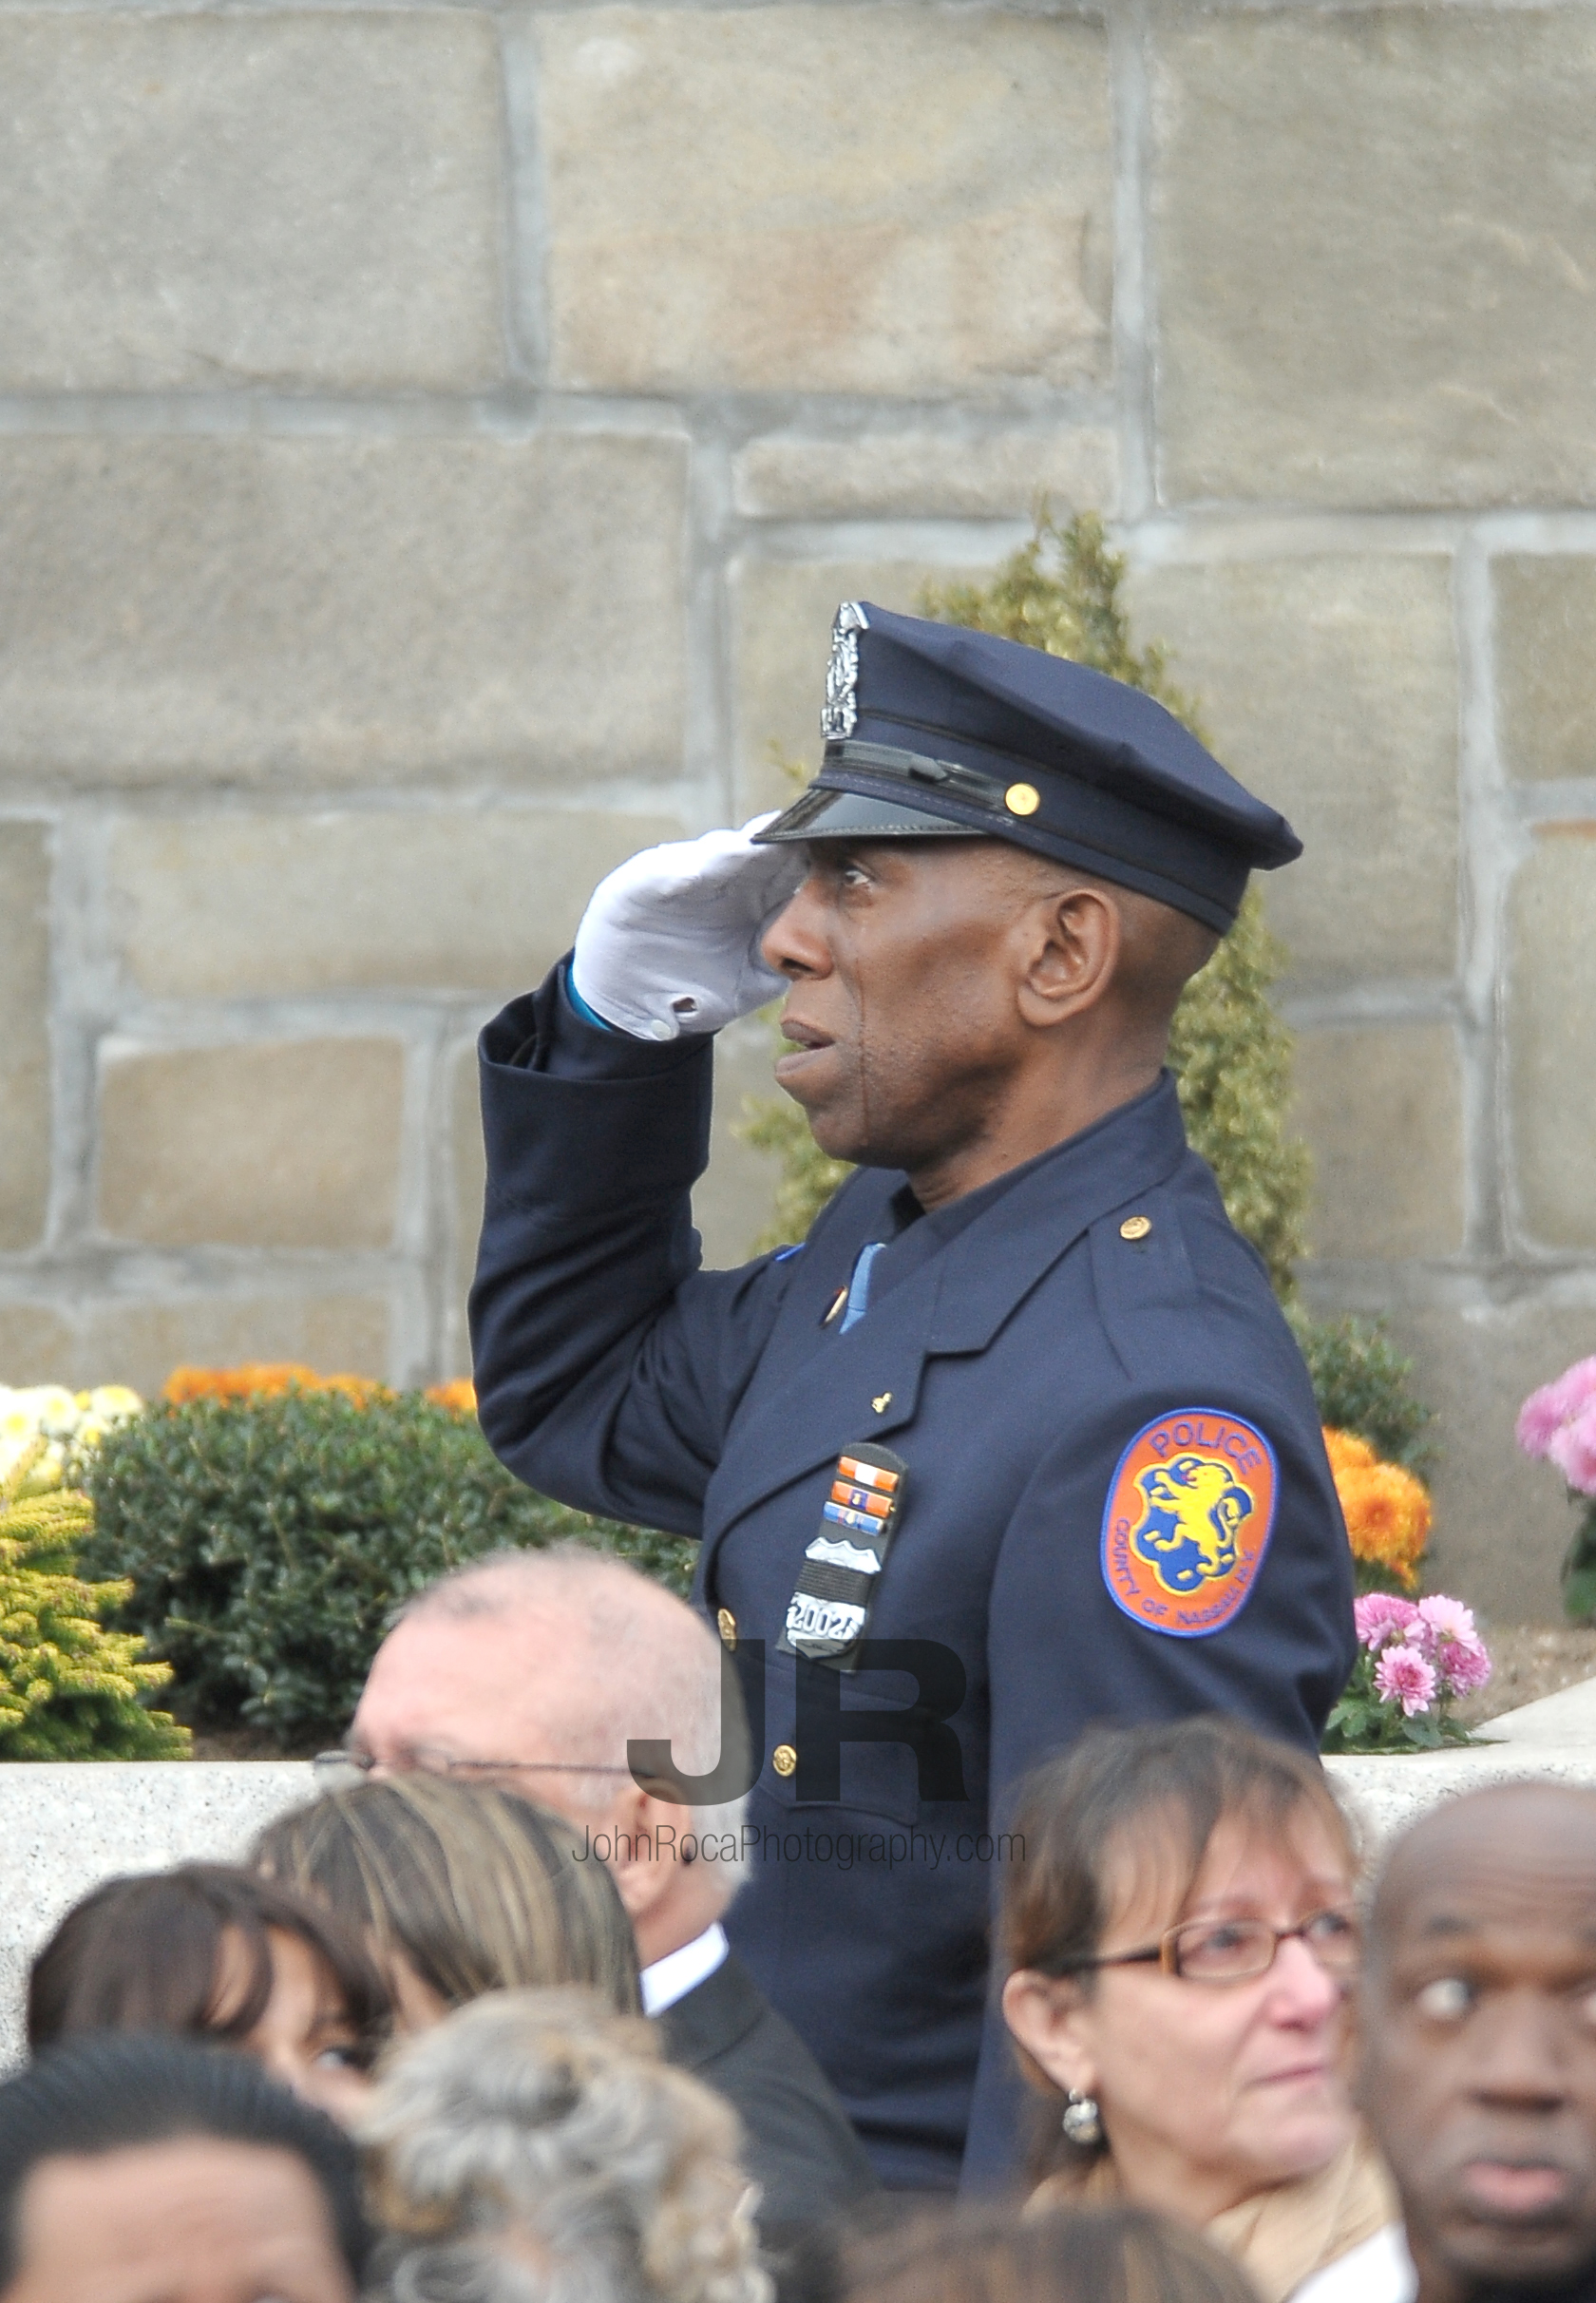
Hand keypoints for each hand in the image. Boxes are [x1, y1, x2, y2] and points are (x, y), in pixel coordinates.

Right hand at [570, 817, 806, 1039]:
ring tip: (756, 844)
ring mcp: (682, 877)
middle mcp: (722, 879)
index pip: (788, 870)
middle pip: (756, 853)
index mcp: (753, 898)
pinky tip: (695, 871)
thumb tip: (824, 964)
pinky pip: (662, 874)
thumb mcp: (745, 983)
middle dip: (780, 843)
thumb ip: (780, 968)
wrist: (631, 1002)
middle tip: (806, 832)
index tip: (840, 854)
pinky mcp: (642, 884)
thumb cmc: (695, 988)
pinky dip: (678, 871)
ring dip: (734, 850)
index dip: (810, 862)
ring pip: (713, 856)